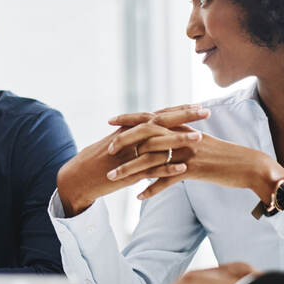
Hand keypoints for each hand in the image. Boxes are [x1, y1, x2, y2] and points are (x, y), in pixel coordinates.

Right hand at [56, 105, 207, 215]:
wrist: (77, 178)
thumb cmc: (94, 162)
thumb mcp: (113, 143)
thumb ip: (131, 136)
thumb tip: (147, 130)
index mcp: (128, 130)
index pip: (157, 115)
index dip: (177, 110)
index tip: (196, 104)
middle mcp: (129, 138)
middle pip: (160, 123)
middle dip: (184, 116)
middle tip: (206, 111)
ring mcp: (128, 155)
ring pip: (157, 144)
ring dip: (179, 140)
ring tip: (200, 139)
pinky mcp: (127, 173)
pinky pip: (150, 170)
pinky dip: (166, 168)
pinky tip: (183, 168)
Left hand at [109, 103, 283, 202]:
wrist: (249, 165)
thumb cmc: (224, 156)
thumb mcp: (201, 142)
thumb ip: (181, 137)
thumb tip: (163, 137)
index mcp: (182, 127)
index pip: (151, 119)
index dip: (130, 119)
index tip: (111, 121)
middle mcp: (183, 136)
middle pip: (147, 136)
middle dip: (124, 142)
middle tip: (108, 150)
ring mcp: (187, 152)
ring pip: (152, 160)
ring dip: (130, 170)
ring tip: (113, 179)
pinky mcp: (194, 169)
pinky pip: (167, 180)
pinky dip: (152, 189)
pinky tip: (139, 197)